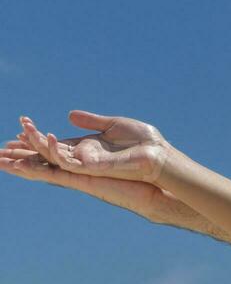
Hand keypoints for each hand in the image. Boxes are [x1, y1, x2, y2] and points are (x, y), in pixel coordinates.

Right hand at [5, 111, 171, 184]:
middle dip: (23, 152)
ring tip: (17, 137)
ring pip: (51, 158)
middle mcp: (82, 158)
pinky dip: (55, 150)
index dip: (34, 141)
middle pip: (45, 156)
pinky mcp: (93, 169)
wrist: (161, 157)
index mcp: (85, 148)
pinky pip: (68, 162)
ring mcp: (86, 165)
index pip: (52, 147)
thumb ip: (91, 121)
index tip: (16, 132)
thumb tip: (69, 114)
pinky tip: (47, 136)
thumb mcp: (113, 125)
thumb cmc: (143, 143)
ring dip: (34, 147)